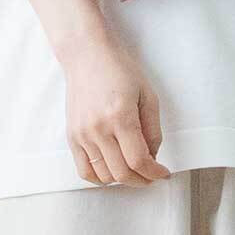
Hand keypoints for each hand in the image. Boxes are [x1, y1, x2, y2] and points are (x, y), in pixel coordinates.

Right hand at [61, 30, 171, 186]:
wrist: (87, 55)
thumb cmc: (120, 69)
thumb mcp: (147, 94)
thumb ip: (153, 128)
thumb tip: (152, 156)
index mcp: (120, 116)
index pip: (138, 160)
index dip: (154, 173)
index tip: (163, 173)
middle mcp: (98, 129)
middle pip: (122, 172)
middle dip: (142, 180)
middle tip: (151, 176)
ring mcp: (82, 134)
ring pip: (104, 175)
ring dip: (123, 180)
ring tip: (134, 171)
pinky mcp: (72, 136)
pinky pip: (84, 170)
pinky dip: (100, 178)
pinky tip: (112, 172)